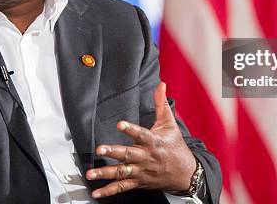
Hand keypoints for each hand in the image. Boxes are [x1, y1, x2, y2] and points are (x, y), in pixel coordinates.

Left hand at [86, 82, 196, 198]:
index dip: (131, 129)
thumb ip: (161, 104)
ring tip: (91, 173)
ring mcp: (141, 171)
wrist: (185, 173)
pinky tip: (97, 192)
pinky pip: (122, 188)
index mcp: (153, 142)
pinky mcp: (138, 182)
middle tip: (100, 149)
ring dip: (106, 173)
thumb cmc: (175, 146)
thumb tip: (161, 85)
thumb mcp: (170, 124)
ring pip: (122, 173)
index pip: (141, 134)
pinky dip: (109, 191)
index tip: (120, 124)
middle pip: (128, 155)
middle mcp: (146, 157)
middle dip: (114, 152)